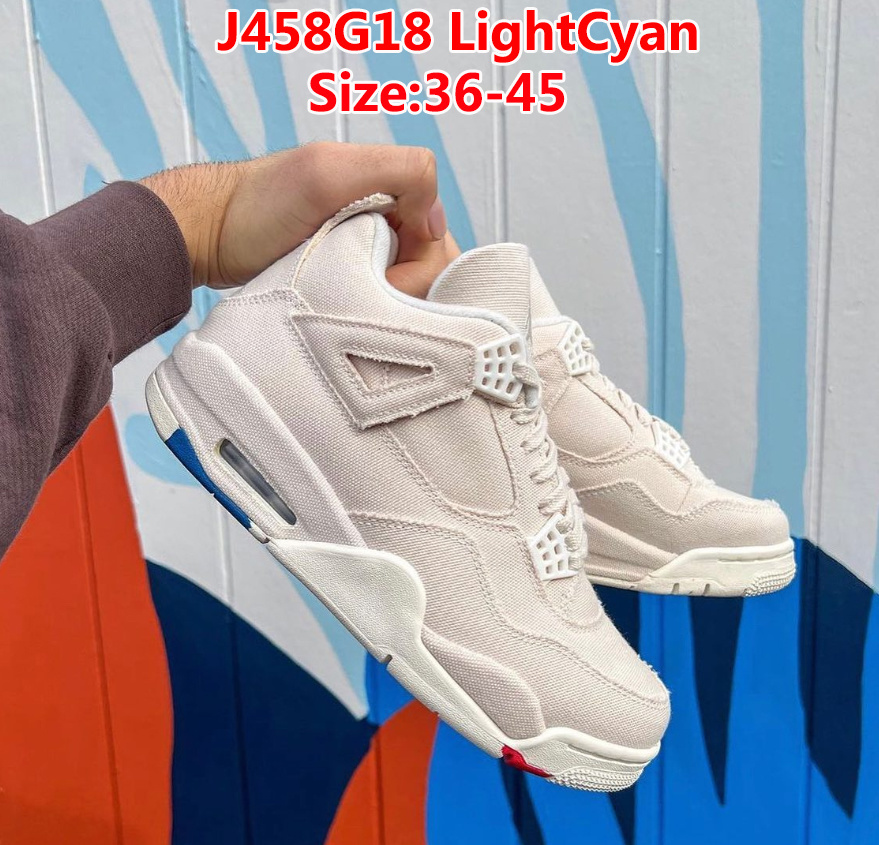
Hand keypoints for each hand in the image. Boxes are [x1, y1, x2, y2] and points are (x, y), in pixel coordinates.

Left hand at [140, 142, 449, 291]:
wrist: (206, 234)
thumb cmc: (257, 204)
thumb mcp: (328, 174)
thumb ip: (401, 173)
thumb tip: (436, 223)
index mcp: (392, 190)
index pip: (440, 243)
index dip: (418, 271)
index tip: (380, 282)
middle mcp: (386, 221)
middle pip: (429, 270)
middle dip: (404, 291)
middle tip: (359, 297)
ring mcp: (366, 250)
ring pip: (407, 291)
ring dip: (386, 305)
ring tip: (346, 302)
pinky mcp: (347, 277)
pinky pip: (380, 300)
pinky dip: (371, 312)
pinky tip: (347, 312)